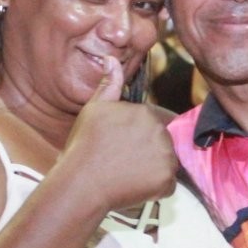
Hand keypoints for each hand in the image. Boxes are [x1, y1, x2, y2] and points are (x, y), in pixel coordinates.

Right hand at [62, 60, 176, 212]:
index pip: (155, 122)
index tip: (123, 146)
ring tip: (127, 174)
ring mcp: (165, 156)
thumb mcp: (93, 110)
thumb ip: (109, 85)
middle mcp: (160, 132)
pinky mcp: (166, 180)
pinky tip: (133, 187)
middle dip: (149, 151)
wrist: (80, 182)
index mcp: (145, 112)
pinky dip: (154, 189)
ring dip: (154, 169)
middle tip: (123, 162)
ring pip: (167, 163)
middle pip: (164, 142)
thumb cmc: (83, 146)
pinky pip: (167, 185)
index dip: (140, 135)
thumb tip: (112, 59)